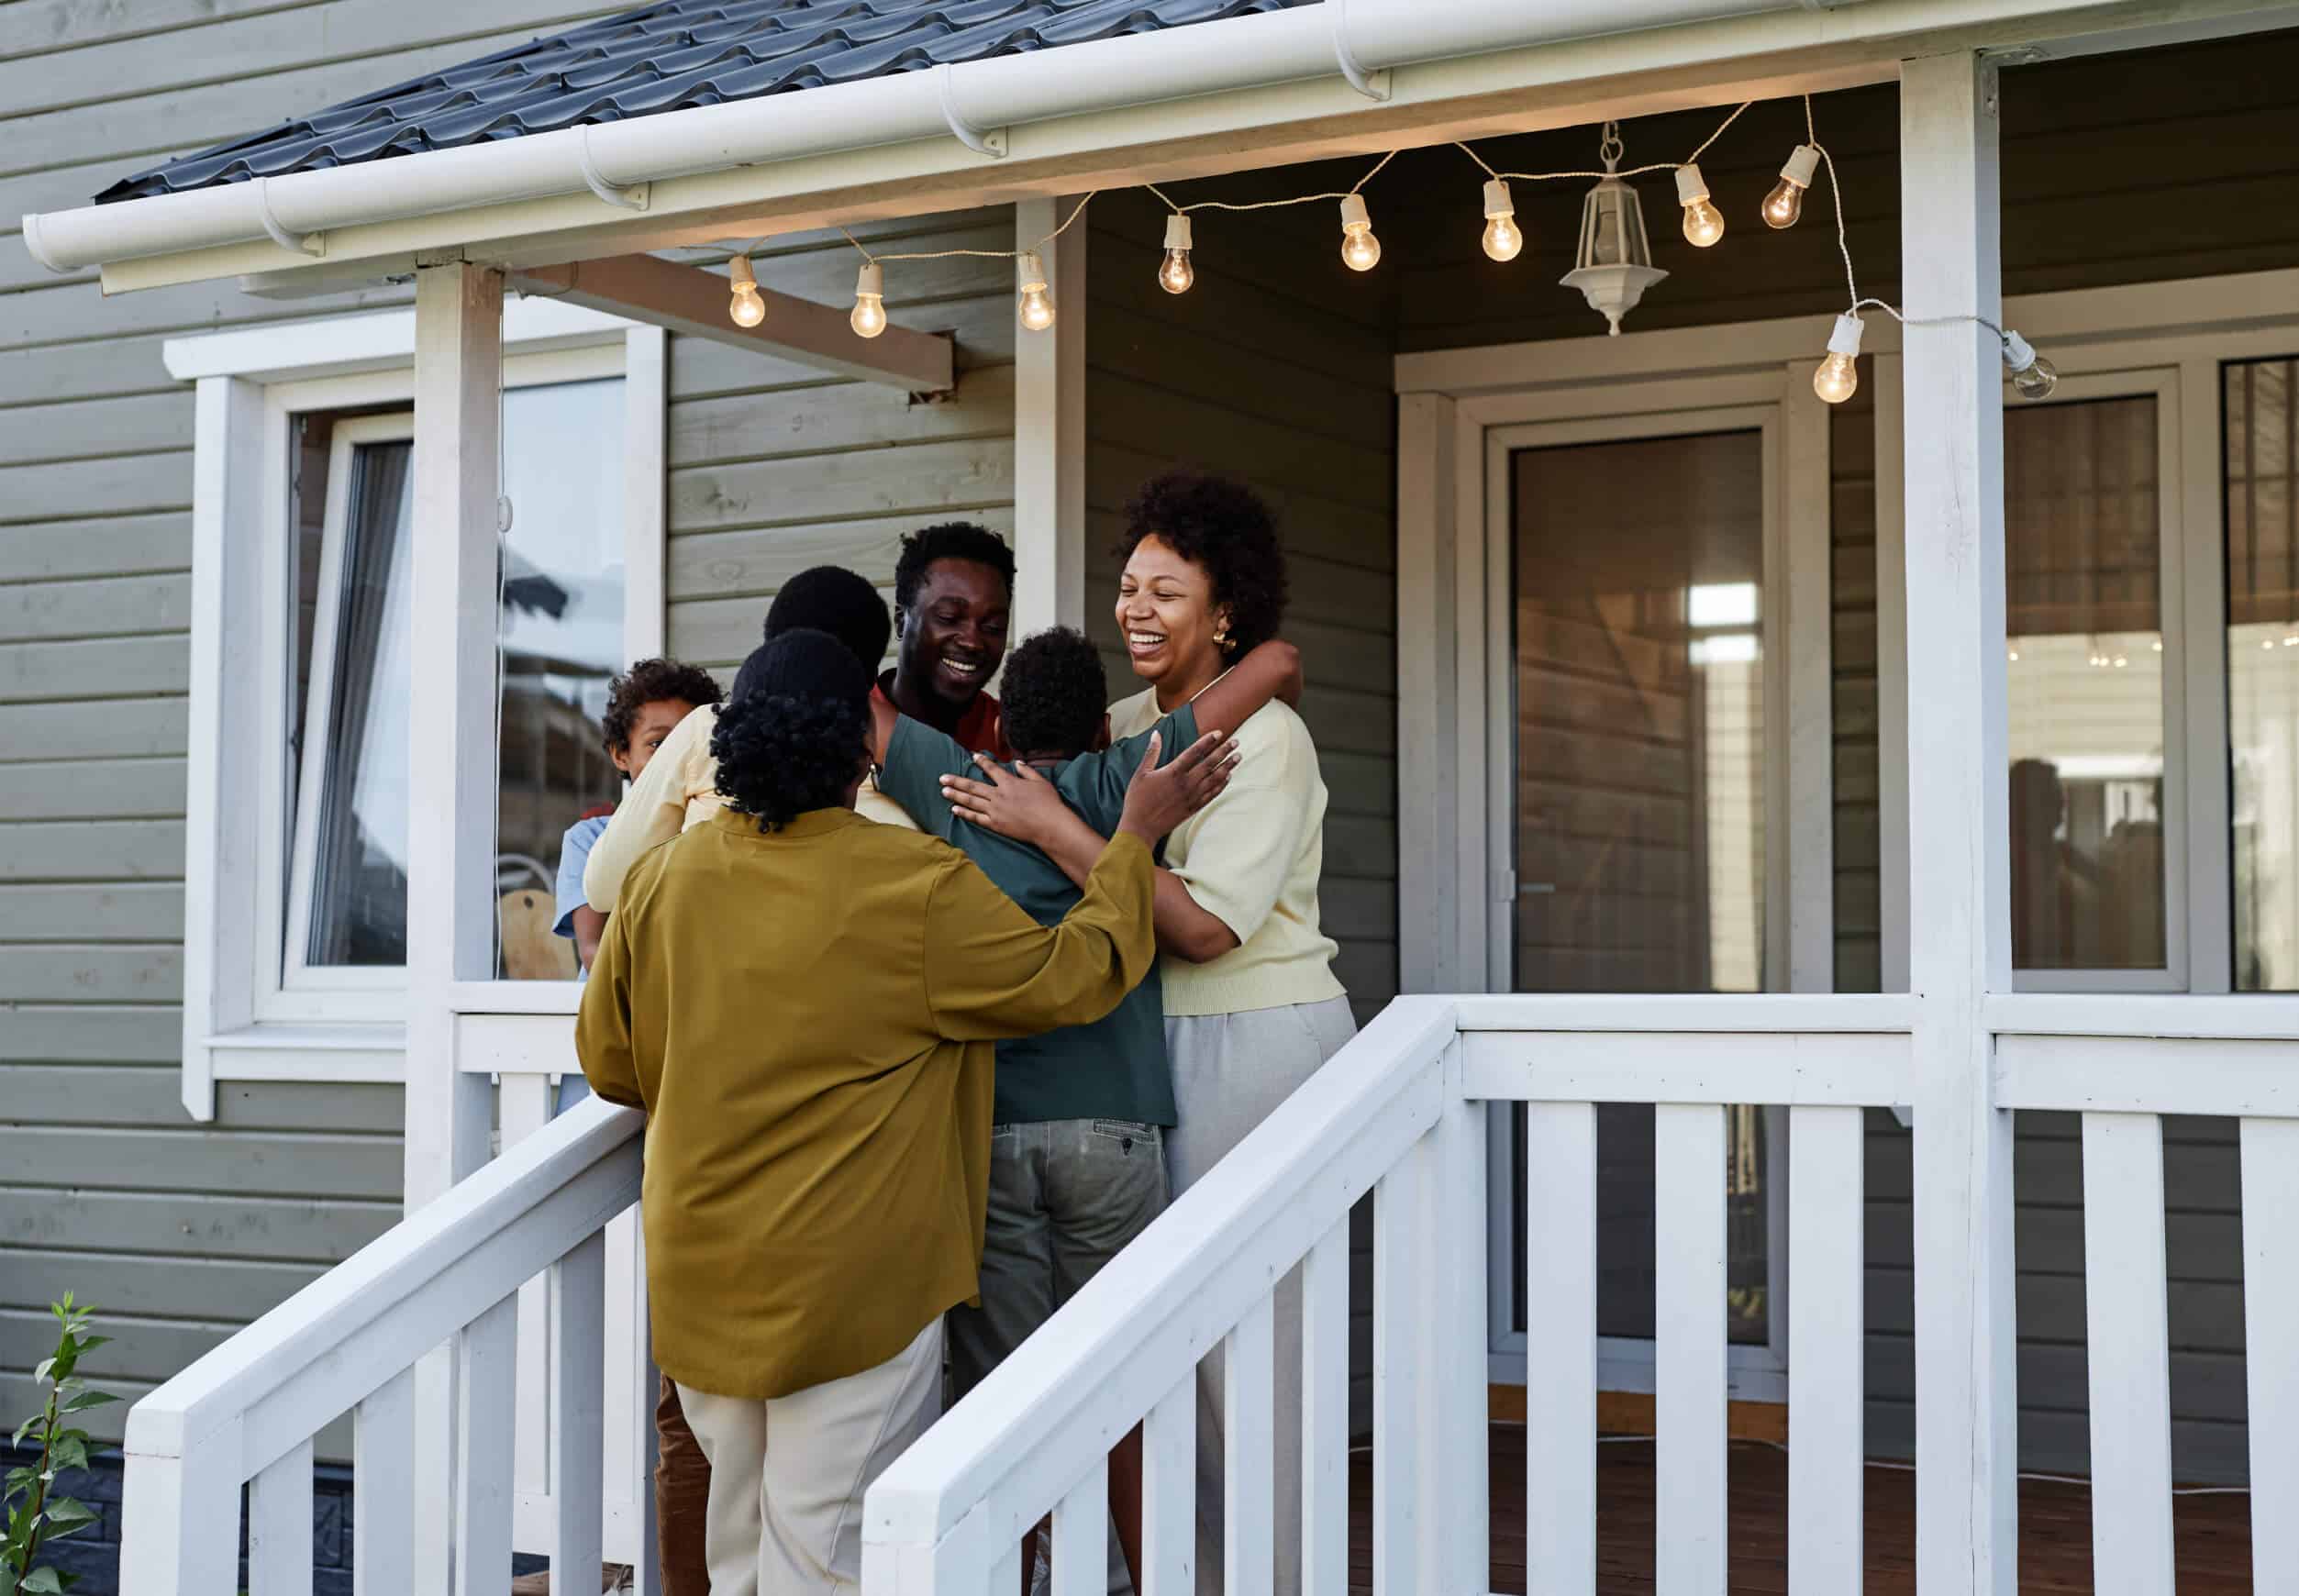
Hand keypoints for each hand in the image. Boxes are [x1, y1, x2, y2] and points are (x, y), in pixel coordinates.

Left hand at [939, 756, 1072, 845]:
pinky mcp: (995, 824)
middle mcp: (998, 795)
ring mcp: (995, 810)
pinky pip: (976, 818)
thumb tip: (1017, 762)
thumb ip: (1027, 771)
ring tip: (944, 791)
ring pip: (971, 801)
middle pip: (973, 786)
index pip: (991, 769)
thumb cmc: (1048, 803)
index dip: (981, 761)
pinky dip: (965, 813)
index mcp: (1009, 783)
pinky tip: (955, 810)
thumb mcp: (1041, 782)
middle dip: (956, 781)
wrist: (1049, 825)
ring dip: (956, 795)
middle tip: (942, 778)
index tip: (973, 756)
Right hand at [1117, 730, 1238, 842]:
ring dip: (1228, 767)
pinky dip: (1222, 785)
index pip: (1194, 752)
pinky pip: (1212, 794)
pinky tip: (1228, 777)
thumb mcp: (1141, 773)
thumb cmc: (1137, 800)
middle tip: (1236, 742)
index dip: (1208, 741)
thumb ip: (1151, 752)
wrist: (1141, 828)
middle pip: (1209, 764)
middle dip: (1224, 751)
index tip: (1219, 733)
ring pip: (1215, 779)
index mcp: (1173, 772)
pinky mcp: (1193, 808)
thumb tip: (1156, 733)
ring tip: (1238, 757)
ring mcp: (1192, 797)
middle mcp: (1185, 784)